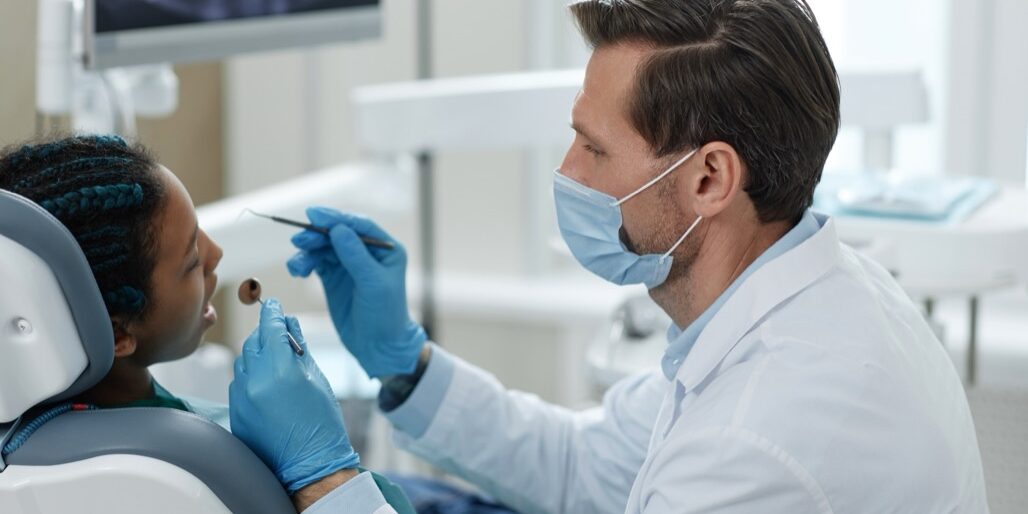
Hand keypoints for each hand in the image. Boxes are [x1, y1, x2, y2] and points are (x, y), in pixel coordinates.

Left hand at [229, 298, 358, 493]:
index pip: (270, 328)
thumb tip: (290, 324)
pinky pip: (238, 382)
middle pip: (252, 342)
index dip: (273, 313)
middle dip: (265, 334)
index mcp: (280, 370)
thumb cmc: (321, 423)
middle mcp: (256, 381)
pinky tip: (267, 385)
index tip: (273, 304)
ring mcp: (242, 397)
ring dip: (256, 355)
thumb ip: (300, 348)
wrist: (308, 464)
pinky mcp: (235, 411)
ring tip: (275, 363)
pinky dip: (250, 376)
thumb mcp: (316, 379)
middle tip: (278, 333)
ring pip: (242, 361)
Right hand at [286, 207, 425, 377]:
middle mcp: (367, 252)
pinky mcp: (334, 277)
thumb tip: (338, 229)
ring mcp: (349, 264)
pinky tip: (298, 271)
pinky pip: (316, 262)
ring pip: (323, 248)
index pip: (358, 225)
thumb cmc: (385, 314)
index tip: (313, 214)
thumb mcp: (373, 283)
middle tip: (299, 241)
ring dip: (307, 252)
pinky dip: (305, 263)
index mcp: (385, 249)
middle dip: (316, 235)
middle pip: (337, 234)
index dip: (335, 218)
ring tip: (297, 266)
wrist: (378, 346)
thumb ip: (356, 256)